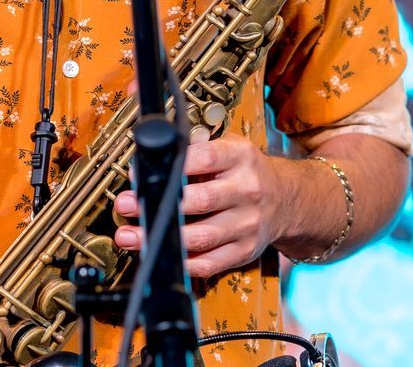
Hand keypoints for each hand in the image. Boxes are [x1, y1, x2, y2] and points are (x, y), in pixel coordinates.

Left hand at [114, 132, 279, 279]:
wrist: (286, 200)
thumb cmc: (246, 172)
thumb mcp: (229, 148)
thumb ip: (195, 150)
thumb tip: (151, 158)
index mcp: (241, 158)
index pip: (205, 158)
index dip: (170, 167)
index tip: (140, 174)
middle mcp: (247, 190)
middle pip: (201, 200)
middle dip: (159, 205)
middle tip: (126, 205)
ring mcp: (248, 224)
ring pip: (202, 236)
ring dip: (162, 237)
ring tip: (130, 235)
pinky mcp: (245, 251)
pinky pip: (210, 263)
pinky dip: (182, 263)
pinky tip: (161, 255)